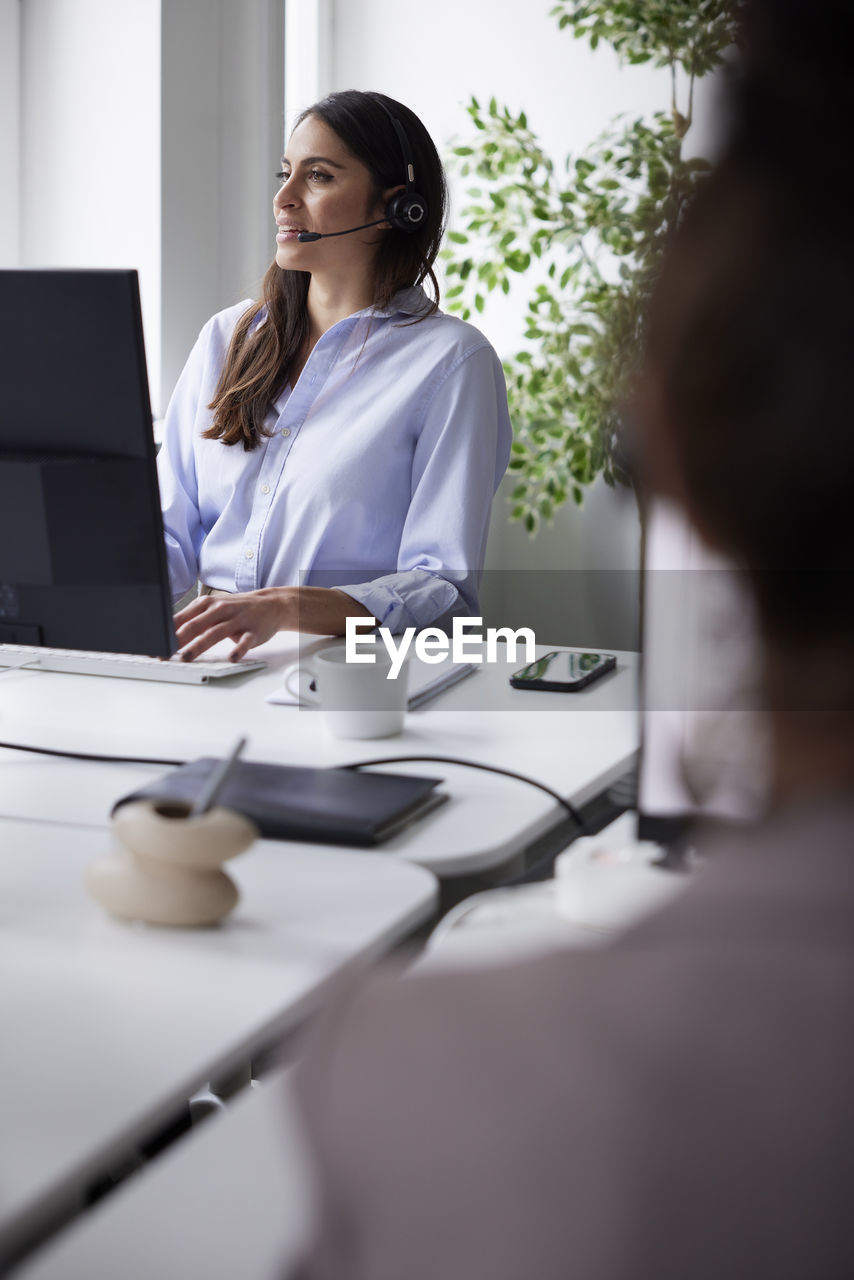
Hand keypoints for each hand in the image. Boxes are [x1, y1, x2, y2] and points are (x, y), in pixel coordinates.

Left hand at [173, 586, 373, 660]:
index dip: (165, 633)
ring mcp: (237, 619)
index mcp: (207, 605)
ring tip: (186, 658)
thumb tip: (166, 635)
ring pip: (215, 633)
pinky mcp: (253, 630)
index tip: (153, 646)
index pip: (181, 619)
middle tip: (163, 654)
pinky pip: (245, 641)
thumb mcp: (213, 610)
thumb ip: (192, 621)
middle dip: (176, 641)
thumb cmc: (237, 610)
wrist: (272, 604)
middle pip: (194, 625)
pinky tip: (232, 657)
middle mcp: (220, 610)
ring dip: (198, 645)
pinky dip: (238, 649)